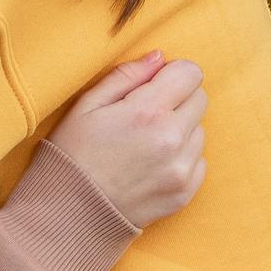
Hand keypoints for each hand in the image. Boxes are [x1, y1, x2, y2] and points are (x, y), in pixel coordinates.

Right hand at [45, 51, 206, 227]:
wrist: (70, 213)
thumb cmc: (73, 153)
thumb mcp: (87, 104)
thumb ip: (127, 75)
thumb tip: (159, 57)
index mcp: (148, 111)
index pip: (190, 73)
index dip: (171, 74)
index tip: (154, 84)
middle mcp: (172, 140)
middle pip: (200, 99)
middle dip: (177, 99)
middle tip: (146, 114)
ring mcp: (181, 169)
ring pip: (200, 130)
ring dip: (180, 129)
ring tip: (145, 142)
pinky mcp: (185, 193)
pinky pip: (199, 160)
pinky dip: (181, 157)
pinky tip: (152, 163)